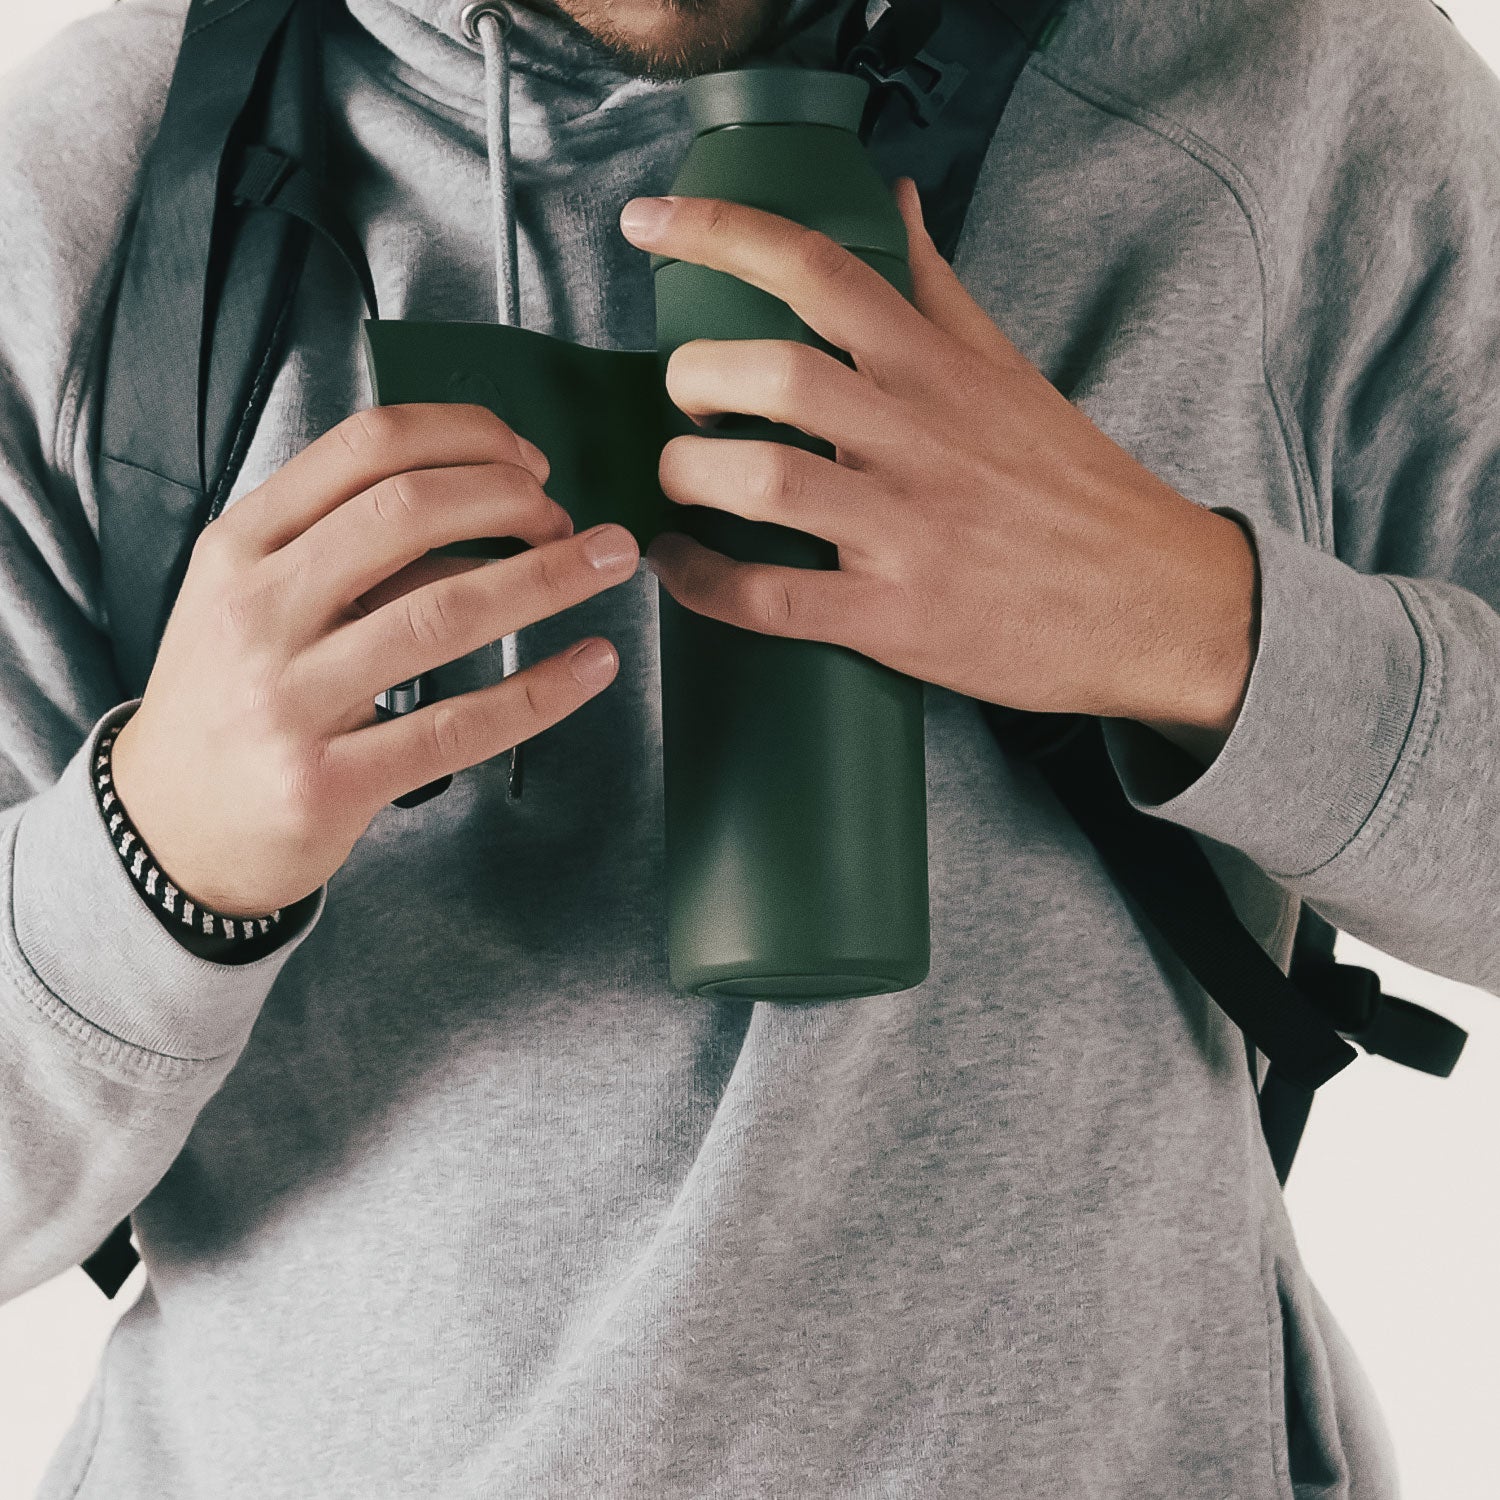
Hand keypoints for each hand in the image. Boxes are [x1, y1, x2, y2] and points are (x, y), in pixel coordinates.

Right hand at [110, 404, 639, 915]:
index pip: (365, 447)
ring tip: (610, 563)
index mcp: (242, 544)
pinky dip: (541, 690)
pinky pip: (458, 725)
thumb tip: (489, 500)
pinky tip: (592, 664)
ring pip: (443, 612)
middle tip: (571, 521)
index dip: (467, 438)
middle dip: (513, 500)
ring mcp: (288, 699)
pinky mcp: (328, 782)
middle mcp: (258, 610)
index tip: (530, 459)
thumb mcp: (255, 597)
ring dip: (548, 578)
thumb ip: (347, 545)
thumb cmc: (234, 696)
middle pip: (408, 512)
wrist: (168, 828)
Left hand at [619, 181, 1258, 763]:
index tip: (650, 225)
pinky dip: (706, 584)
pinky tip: (681, 564)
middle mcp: (921, 441)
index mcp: (940, 370)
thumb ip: (938, 290)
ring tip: (680, 477)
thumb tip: (894, 204)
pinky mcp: (897, 618)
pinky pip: (773, 600)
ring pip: (767, 484)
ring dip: (693, 474)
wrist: (1158, 603)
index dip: (721, 233)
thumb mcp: (1011, 372)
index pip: (821, 270)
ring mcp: (908, 533)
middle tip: (682, 397)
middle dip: (695, 377)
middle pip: (777, 375)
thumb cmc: (1076, 488)